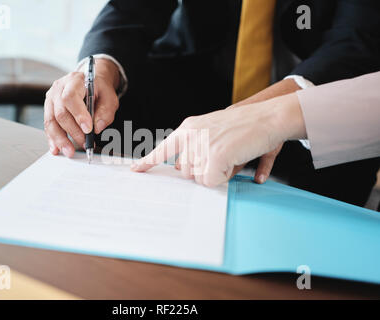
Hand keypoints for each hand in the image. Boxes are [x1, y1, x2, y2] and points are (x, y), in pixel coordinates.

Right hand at [44, 59, 119, 156]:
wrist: (91, 83)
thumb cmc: (99, 89)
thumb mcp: (109, 97)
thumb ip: (106, 111)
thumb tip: (97, 127)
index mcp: (74, 81)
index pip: (71, 97)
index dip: (78, 114)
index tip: (88, 129)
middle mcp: (59, 89)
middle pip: (60, 112)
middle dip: (73, 132)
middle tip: (84, 143)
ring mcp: (51, 99)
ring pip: (51, 121)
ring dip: (60, 139)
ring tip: (70, 151)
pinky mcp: (49, 110)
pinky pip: (48, 126)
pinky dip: (53, 139)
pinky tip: (57, 149)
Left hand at [131, 93, 305, 186]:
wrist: (268, 116)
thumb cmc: (245, 126)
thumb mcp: (214, 132)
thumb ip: (198, 148)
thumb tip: (190, 172)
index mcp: (188, 128)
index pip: (163, 148)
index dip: (148, 161)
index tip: (135, 170)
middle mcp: (191, 135)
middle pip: (185, 172)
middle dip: (203, 172)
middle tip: (222, 158)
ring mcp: (202, 144)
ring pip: (199, 178)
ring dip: (216, 174)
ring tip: (231, 156)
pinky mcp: (215, 155)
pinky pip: (211, 181)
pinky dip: (224, 178)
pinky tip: (234, 162)